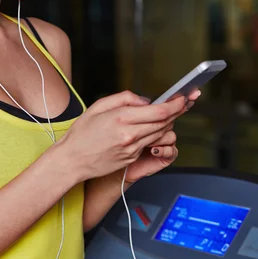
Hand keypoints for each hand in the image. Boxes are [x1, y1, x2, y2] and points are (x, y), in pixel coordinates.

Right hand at [58, 90, 194, 182]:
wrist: (72, 161)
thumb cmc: (81, 133)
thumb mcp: (98, 106)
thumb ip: (124, 99)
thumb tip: (145, 101)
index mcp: (121, 118)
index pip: (159, 112)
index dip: (176, 105)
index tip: (183, 98)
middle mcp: (129, 135)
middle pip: (163, 123)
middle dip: (176, 112)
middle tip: (185, 102)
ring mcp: (132, 149)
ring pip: (159, 134)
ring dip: (167, 123)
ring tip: (172, 113)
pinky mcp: (131, 158)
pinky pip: (148, 143)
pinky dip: (154, 134)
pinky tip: (154, 127)